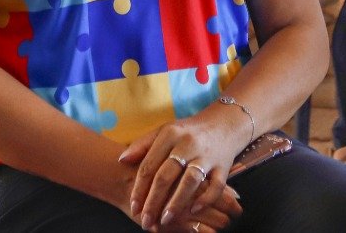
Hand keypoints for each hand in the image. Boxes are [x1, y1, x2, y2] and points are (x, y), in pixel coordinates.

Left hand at [119, 111, 247, 231]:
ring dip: (176, 202)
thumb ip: (142, 145)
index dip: (139, 188)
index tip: (133, 207)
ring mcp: (207, 155)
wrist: (224, 124)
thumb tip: (121, 160)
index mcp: (170, 134)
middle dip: (153, 201)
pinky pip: (216, 186)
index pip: (149, 165)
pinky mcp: (223, 166)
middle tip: (145, 221)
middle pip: (166, 175)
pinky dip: (205, 199)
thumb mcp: (164, 131)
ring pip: (190, 181)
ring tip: (164, 220)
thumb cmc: (188, 132)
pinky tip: (194, 211)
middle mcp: (188, 143)